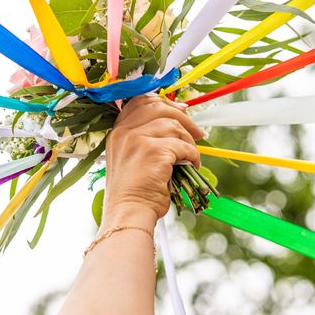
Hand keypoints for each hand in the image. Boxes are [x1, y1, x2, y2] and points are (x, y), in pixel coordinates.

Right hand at [102, 94, 203, 228]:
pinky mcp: (153, 151)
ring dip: (188, 141)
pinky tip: (192, 166)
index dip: (163, 102)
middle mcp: (124, 132)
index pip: (139, 101)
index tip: (181, 110)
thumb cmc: (134, 191)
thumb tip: (177, 119)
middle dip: (182, 117)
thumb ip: (145, 137)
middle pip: (159, 107)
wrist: (128, 214)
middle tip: (197, 133)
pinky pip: (182, 145)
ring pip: (173, 126)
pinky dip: (192, 155)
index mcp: (117, 132)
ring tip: (190, 157)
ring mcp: (137, 140)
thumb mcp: (131, 158)